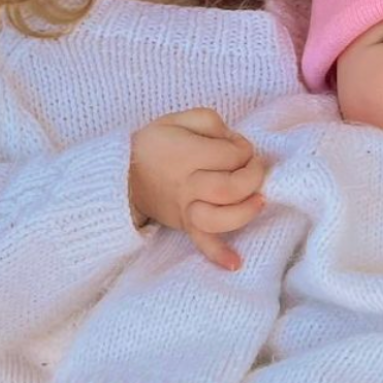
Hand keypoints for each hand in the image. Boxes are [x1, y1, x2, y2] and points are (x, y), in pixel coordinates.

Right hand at [130, 108, 265, 269]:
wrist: (123, 175)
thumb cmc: (155, 144)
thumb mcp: (179, 119)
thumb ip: (211, 123)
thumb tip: (235, 141)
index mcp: (187, 155)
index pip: (231, 154)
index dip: (244, 148)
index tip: (239, 146)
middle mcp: (187, 184)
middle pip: (230, 187)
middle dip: (253, 176)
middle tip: (253, 168)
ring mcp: (186, 208)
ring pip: (219, 218)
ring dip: (245, 211)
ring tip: (259, 201)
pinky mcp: (185, 225)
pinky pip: (201, 242)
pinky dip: (217, 254)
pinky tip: (235, 263)